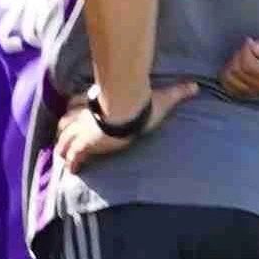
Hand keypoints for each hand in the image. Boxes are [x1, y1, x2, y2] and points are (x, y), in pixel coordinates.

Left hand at [58, 82, 195, 169]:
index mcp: (98, 102)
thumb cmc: (142, 102)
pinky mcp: (84, 145)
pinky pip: (74, 157)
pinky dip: (72, 164)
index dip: (74, 110)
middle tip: (63, 140)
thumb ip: (176, 91)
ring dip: (64, 148)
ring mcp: (82, 130)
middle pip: (65, 123)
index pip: (78, 104)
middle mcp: (85, 116)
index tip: (73, 114)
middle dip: (64, 132)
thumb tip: (195, 86)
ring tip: (64, 156)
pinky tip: (73, 172)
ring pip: (64, 140)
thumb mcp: (161, 96)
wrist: (129, 108)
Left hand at [221, 37, 258, 96]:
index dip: (245, 50)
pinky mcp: (242, 93)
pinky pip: (226, 84)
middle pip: (237, 69)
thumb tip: (254, 48)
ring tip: (242, 57)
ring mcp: (250, 92)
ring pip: (229, 77)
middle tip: (247, 48)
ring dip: (232, 63)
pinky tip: (237, 65)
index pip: (248, 65)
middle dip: (238, 54)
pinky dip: (227, 72)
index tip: (249, 41)